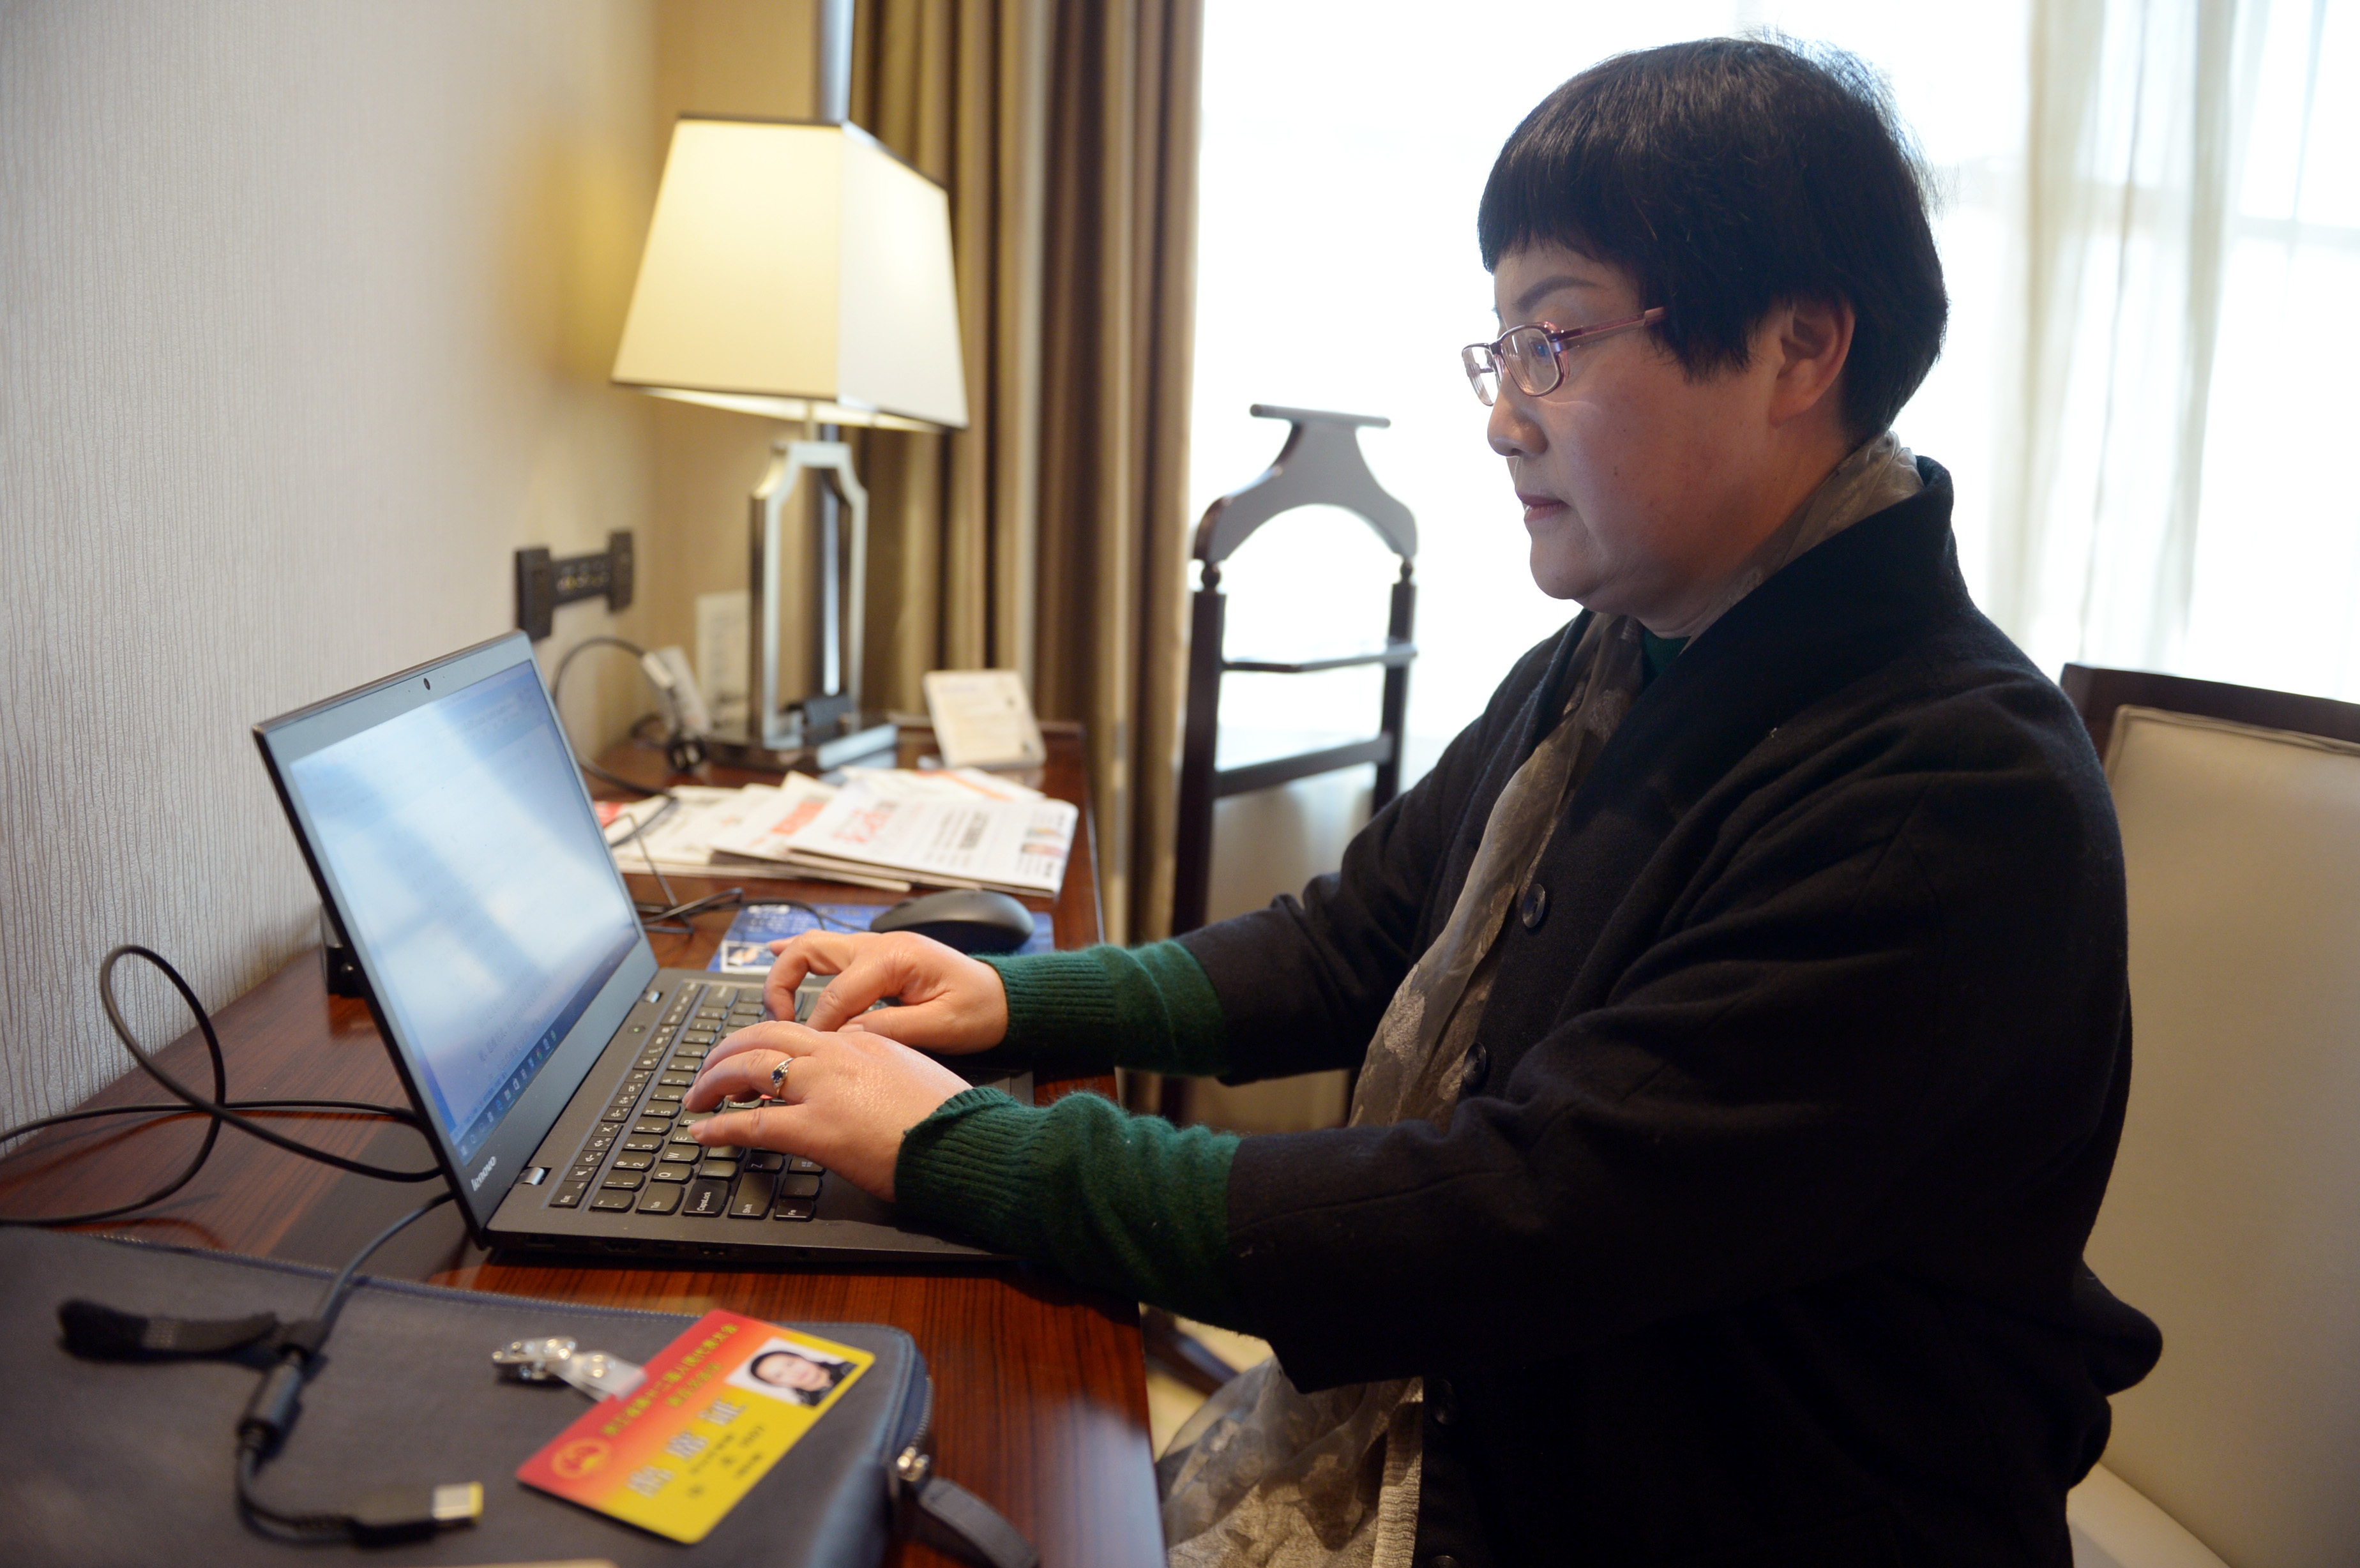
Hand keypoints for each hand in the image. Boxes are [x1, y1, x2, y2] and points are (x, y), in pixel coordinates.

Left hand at [684, 1020, 971, 1200]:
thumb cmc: (949, 1118)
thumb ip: (875, 1069)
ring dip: (714, 1081)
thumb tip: (852, 1086)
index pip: (798, 1031)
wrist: (965, 1142)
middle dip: (726, 1051)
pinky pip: (753, 1124)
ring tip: (696, 1096)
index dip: (763, 1043)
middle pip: (763, 1036)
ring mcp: (824, 1089)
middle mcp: (838, 1054)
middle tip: (708, 1071)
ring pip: (749, 1068)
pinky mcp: (817, 1129)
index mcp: (862, 1039)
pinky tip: (703, 1131)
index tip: (749, 1060)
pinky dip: (720, 1125)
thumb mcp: (910, 1073)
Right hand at [763, 931, 1009, 1052]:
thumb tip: (842, 1039)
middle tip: (778, 1026)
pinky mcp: (874, 960)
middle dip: (782, 986)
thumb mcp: (941, 1027)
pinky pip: (827, 954)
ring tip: (775, 1012)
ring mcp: (875, 948)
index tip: (809, 1058)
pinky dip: (797, 957)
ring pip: (811, 948)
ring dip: (786, 975)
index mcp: (897, 957)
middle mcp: (880, 945)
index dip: (819, 1028)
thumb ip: (889, 1030)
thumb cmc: (980, 1011)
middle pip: (808, 951)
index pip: (837, 993)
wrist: (1004, 999)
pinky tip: (771, 956)